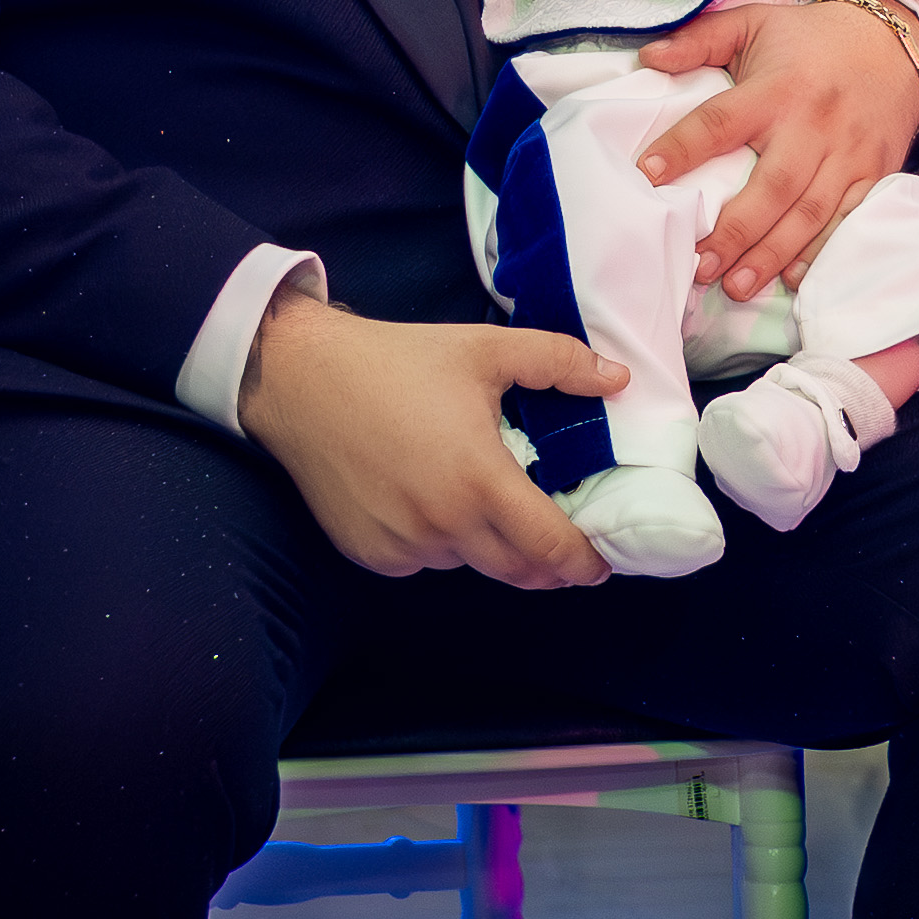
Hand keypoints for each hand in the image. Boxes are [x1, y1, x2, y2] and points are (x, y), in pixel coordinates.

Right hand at [234, 293, 622, 588]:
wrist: (301, 380)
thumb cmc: (397, 362)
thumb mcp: (485, 349)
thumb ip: (558, 363)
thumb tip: (617, 379)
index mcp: (479, 480)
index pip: (548, 546)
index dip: (582, 562)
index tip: (599, 567)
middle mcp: (442, 524)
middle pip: (513, 569)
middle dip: (545, 567)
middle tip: (562, 553)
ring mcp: (402, 544)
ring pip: (466, 563)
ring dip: (487, 548)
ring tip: (486, 507)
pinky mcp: (368, 552)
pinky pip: (421, 561)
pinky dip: (438, 544)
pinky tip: (432, 504)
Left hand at [639, 0, 918, 300]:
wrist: (896, 45)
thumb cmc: (810, 39)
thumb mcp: (754, 23)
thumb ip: (700, 40)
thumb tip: (648, 57)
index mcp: (777, 87)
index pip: (721, 121)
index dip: (684, 148)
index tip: (648, 176)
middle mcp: (813, 124)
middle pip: (773, 185)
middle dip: (736, 231)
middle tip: (700, 266)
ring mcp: (848, 153)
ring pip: (810, 212)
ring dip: (772, 254)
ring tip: (735, 286)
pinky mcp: (874, 173)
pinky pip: (848, 219)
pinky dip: (822, 251)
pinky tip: (794, 278)